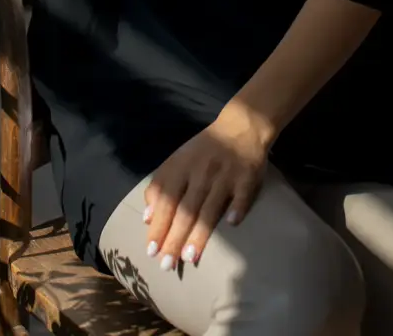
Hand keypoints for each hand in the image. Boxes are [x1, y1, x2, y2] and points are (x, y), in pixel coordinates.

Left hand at [143, 104, 272, 269]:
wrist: (240, 127)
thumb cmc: (204, 151)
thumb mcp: (177, 161)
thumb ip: (160, 187)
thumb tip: (146, 218)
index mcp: (181, 166)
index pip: (166, 200)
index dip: (158, 225)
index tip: (151, 251)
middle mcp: (200, 171)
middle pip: (185, 209)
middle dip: (174, 238)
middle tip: (167, 265)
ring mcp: (225, 174)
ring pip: (210, 207)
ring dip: (199, 232)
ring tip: (189, 257)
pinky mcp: (247, 176)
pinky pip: (241, 195)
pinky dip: (237, 208)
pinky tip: (231, 225)